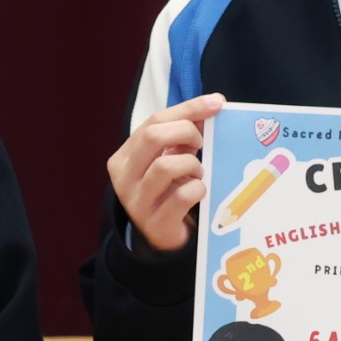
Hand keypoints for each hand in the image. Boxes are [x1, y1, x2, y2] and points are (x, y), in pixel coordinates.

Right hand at [107, 94, 223, 252]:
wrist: (162, 238)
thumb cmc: (167, 191)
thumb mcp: (168, 159)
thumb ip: (182, 135)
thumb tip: (213, 104)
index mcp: (124, 156)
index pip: (153, 121)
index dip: (187, 108)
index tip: (216, 103)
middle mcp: (124, 177)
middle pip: (154, 136)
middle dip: (186, 132)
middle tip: (201, 144)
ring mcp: (137, 201)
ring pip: (166, 166)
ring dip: (192, 165)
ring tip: (198, 173)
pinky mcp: (155, 223)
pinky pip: (181, 196)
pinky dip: (197, 188)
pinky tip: (199, 190)